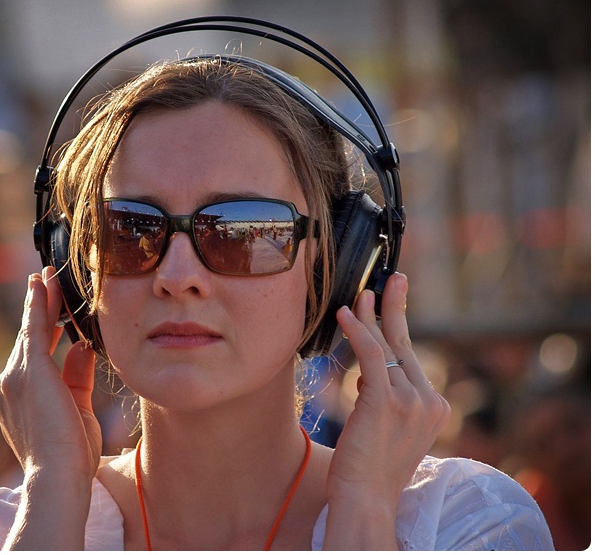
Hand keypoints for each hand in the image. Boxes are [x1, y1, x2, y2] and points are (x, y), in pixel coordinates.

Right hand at [0, 266, 102, 479]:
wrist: (60, 476)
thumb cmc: (71, 455)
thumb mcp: (77, 408)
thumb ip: (77, 376)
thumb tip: (81, 346)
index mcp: (16, 398)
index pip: (32, 355)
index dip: (42, 330)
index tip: (51, 312)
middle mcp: (7, 385)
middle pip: (28, 338)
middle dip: (39, 308)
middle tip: (45, 281)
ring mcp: (13, 377)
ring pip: (30, 329)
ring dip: (41, 300)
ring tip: (48, 276)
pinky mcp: (29, 370)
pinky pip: (35, 327)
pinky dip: (40, 303)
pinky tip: (43, 284)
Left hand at [327, 273, 449, 511]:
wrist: (366, 499)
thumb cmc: (369, 469)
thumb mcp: (387, 428)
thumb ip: (386, 397)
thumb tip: (368, 371)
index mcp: (433, 407)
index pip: (411, 357)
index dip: (398, 327)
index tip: (391, 302)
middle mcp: (428, 401)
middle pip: (406, 343)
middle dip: (396, 306)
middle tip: (392, 279)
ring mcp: (411, 401)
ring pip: (385, 346)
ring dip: (369, 317)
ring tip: (357, 296)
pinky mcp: (386, 401)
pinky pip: (372, 355)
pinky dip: (358, 330)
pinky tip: (345, 314)